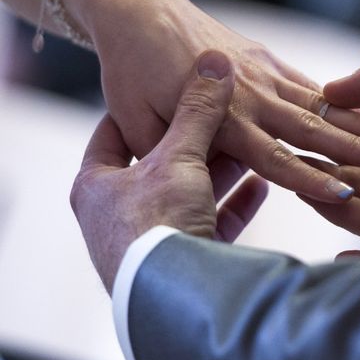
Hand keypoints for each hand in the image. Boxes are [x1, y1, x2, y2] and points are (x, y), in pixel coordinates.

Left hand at [60, 0, 359, 202]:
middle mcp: (252, 97)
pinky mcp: (265, 57)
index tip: (347, 192)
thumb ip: (176, 156)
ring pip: (319, 104)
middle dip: (354, 148)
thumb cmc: (134, 73)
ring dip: (357, 122)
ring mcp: (262, 73)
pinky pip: (308, 82)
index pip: (276, 158)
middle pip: (310, 129)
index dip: (312, 178)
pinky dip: (338, 99)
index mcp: (223, 121)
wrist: (140, 12)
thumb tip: (207, 185)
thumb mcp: (137, 124)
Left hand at [70, 51, 267, 293]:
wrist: (177, 296)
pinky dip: (236, 202)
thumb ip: (198, 110)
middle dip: (197, 141)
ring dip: (223, 172)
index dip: (136, 109)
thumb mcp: (176, 157)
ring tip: (248, 146)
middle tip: (218, 114)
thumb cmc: (159, 223)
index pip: (110, 136)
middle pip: (163, 165)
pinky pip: (213, 220)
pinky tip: (261, 185)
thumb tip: (216, 63)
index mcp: (98, 185)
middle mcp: (121, 211)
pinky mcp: (189, 256)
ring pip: (192, 192)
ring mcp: (155, 236)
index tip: (160, 90)